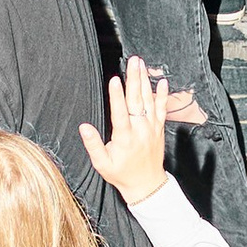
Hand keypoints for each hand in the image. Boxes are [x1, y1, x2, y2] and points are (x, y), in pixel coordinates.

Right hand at [77, 55, 204, 205]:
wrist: (147, 185)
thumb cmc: (122, 174)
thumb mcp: (102, 164)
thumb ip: (93, 144)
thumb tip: (84, 127)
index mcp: (124, 138)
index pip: (120, 113)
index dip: (117, 96)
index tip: (115, 79)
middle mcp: (140, 130)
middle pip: (136, 100)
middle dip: (134, 78)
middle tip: (132, 61)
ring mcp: (151, 128)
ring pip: (149, 100)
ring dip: (145, 81)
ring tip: (141, 64)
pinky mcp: (159, 128)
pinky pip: (162, 109)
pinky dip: (162, 95)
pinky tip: (162, 82)